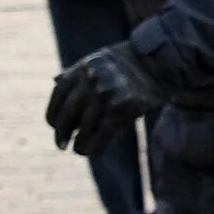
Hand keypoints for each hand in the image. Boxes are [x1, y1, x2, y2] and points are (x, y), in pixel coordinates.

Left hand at [44, 44, 163, 156]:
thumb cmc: (129, 65)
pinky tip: (91, 152)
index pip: (59, 95)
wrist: (161, 65)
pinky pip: (103, 134)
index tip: (53, 126)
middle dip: (61, 132)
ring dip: (79, 143)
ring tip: (79, 149)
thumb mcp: (100, 61)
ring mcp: (108, 93)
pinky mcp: (123, 107)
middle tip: (61, 145)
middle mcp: (93, 80)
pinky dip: (95, 146)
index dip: (53, 114)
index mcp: (83, 68)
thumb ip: (80, 72)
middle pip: (68, 112)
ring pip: (84, 127)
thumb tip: (55, 82)